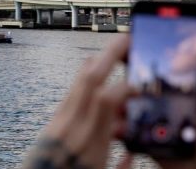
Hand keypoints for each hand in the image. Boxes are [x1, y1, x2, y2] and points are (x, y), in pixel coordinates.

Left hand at [22, 35, 132, 168]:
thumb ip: (120, 167)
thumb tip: (131, 155)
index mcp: (91, 142)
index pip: (107, 99)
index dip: (126, 85)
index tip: (142, 84)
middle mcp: (74, 125)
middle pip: (90, 79)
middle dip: (109, 54)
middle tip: (126, 39)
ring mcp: (61, 119)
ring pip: (79, 80)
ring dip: (99, 60)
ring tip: (116, 49)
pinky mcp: (54, 120)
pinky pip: (72, 89)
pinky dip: (87, 75)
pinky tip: (96, 67)